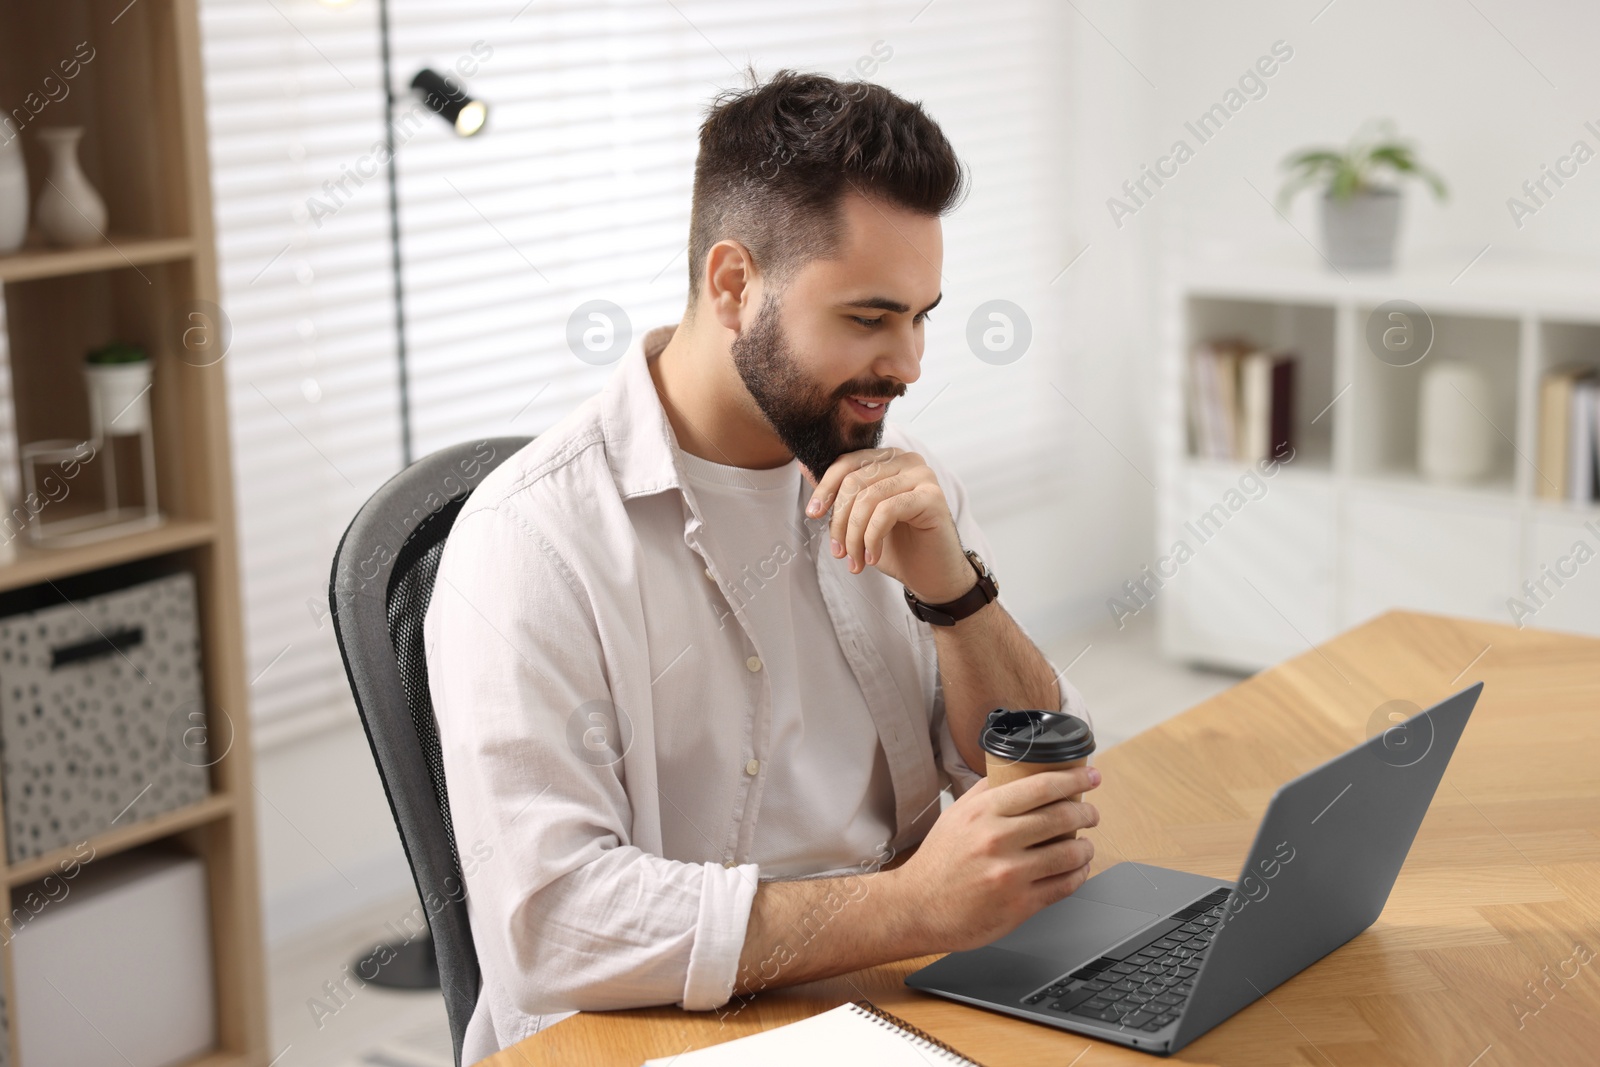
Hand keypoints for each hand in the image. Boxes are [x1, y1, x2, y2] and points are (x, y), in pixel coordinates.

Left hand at [803, 447, 973, 602]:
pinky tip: (872, 557)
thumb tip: (804, 467)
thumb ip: (837, 494)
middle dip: (840, 521)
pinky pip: (887, 511)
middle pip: (854, 481)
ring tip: (855, 560)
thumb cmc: (896, 547)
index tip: (813, 515)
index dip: (825, 489)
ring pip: (868, 498)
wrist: (931, 576)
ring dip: (855, 535)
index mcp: (887, 460)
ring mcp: (922, 476)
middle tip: (839, 552)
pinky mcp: (932, 496)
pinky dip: (872, 538)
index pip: (847, 463)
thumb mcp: (858, 519)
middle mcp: (907, 460)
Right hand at [889, 766, 1100, 952]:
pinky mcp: (1019, 904)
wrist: (919, 906)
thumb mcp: (956, 815)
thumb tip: (1016, 773)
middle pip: (1061, 817)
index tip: (1091, 777)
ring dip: (1086, 848)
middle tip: (1092, 814)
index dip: (1074, 780)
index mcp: (983, 812)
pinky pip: (1064, 886)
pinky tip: (1077, 870)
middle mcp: (997, 840)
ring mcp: (1010, 874)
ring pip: (1069, 853)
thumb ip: (985, 793)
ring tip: (1084, 845)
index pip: (1041, 787)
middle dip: (1087, 813)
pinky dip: (1079, 875)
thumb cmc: (938, 861)